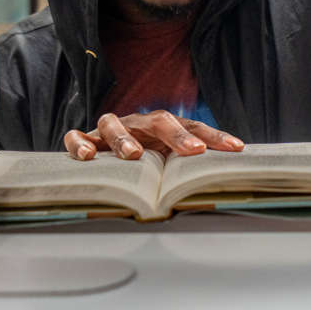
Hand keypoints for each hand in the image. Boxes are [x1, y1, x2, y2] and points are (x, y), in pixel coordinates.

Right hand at [63, 110, 243, 160]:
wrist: (105, 155)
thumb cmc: (145, 163)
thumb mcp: (168, 165)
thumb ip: (187, 173)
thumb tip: (220, 189)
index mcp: (164, 128)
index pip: (194, 127)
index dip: (214, 137)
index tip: (234, 148)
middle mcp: (139, 124)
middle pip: (159, 120)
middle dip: (177, 134)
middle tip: (191, 150)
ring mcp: (110, 130)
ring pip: (114, 123)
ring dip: (125, 138)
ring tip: (133, 155)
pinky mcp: (86, 141)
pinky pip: (76, 137)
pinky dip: (80, 143)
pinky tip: (88, 156)